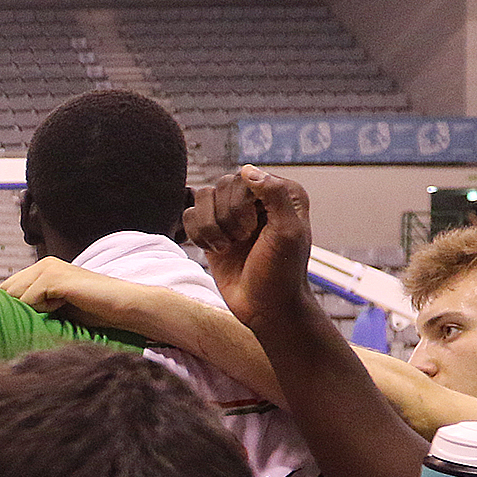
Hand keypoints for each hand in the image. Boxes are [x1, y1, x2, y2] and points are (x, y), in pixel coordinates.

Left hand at [0, 257, 149, 328]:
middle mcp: (42, 264)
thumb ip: (34, 305)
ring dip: (31, 311)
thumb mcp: (57, 308)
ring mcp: (48, 268)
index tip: (26, 321)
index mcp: (41, 269)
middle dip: (17, 310)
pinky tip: (64, 305)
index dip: (11, 308)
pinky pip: (29, 299)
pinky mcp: (53, 277)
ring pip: (15, 297)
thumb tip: (5, 318)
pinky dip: (42, 310)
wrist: (124, 307)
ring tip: (58, 310)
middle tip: (45, 317)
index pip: (6, 289)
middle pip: (6, 292)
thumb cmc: (94, 311)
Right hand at [187, 167, 314, 326]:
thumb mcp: (288, 233)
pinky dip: (198, 235)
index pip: (245, 178)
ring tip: (228, 247)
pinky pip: (189, 215)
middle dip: (226, 218)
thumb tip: (247, 169)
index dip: (241, 204)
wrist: (264, 307)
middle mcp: (257, 199)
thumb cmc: (281, 273)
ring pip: (202, 198)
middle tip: (242, 240)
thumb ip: (275, 195)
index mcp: (282, 194)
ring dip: (211, 228)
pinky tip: (215, 250)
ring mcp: (233, 214)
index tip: (254, 231)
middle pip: (221, 185)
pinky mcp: (213, 230)